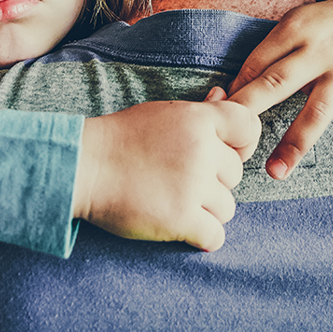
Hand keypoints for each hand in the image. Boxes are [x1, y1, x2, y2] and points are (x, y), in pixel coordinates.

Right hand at [72, 88, 260, 251]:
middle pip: (236, 174)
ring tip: (175, 202)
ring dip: (206, 211)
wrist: (83, 167)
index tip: (223, 154)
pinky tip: (181, 227)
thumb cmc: (120, 139)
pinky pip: (215, 237)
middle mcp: (201, 150)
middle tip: (181, 180)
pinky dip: (201, 237)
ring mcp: (193, 186)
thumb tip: (223, 93)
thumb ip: (198, 110)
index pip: (250, 128)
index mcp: (198, 120)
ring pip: (227, 208)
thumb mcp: (161, 113)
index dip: (242, 144)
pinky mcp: (181, 219)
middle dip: (215, 182)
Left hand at [226, 0, 332, 180]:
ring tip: (275, 172)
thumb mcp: (298, 24)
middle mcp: (320, 49)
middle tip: (231, 144)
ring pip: (318, 110)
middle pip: (278, 83)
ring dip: (295, 144)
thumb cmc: (327, 27)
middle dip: (251, 112)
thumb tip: (230, 93)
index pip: (257, 64)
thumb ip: (270, 54)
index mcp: (295, 29)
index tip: (219, 120)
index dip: (236, 93)